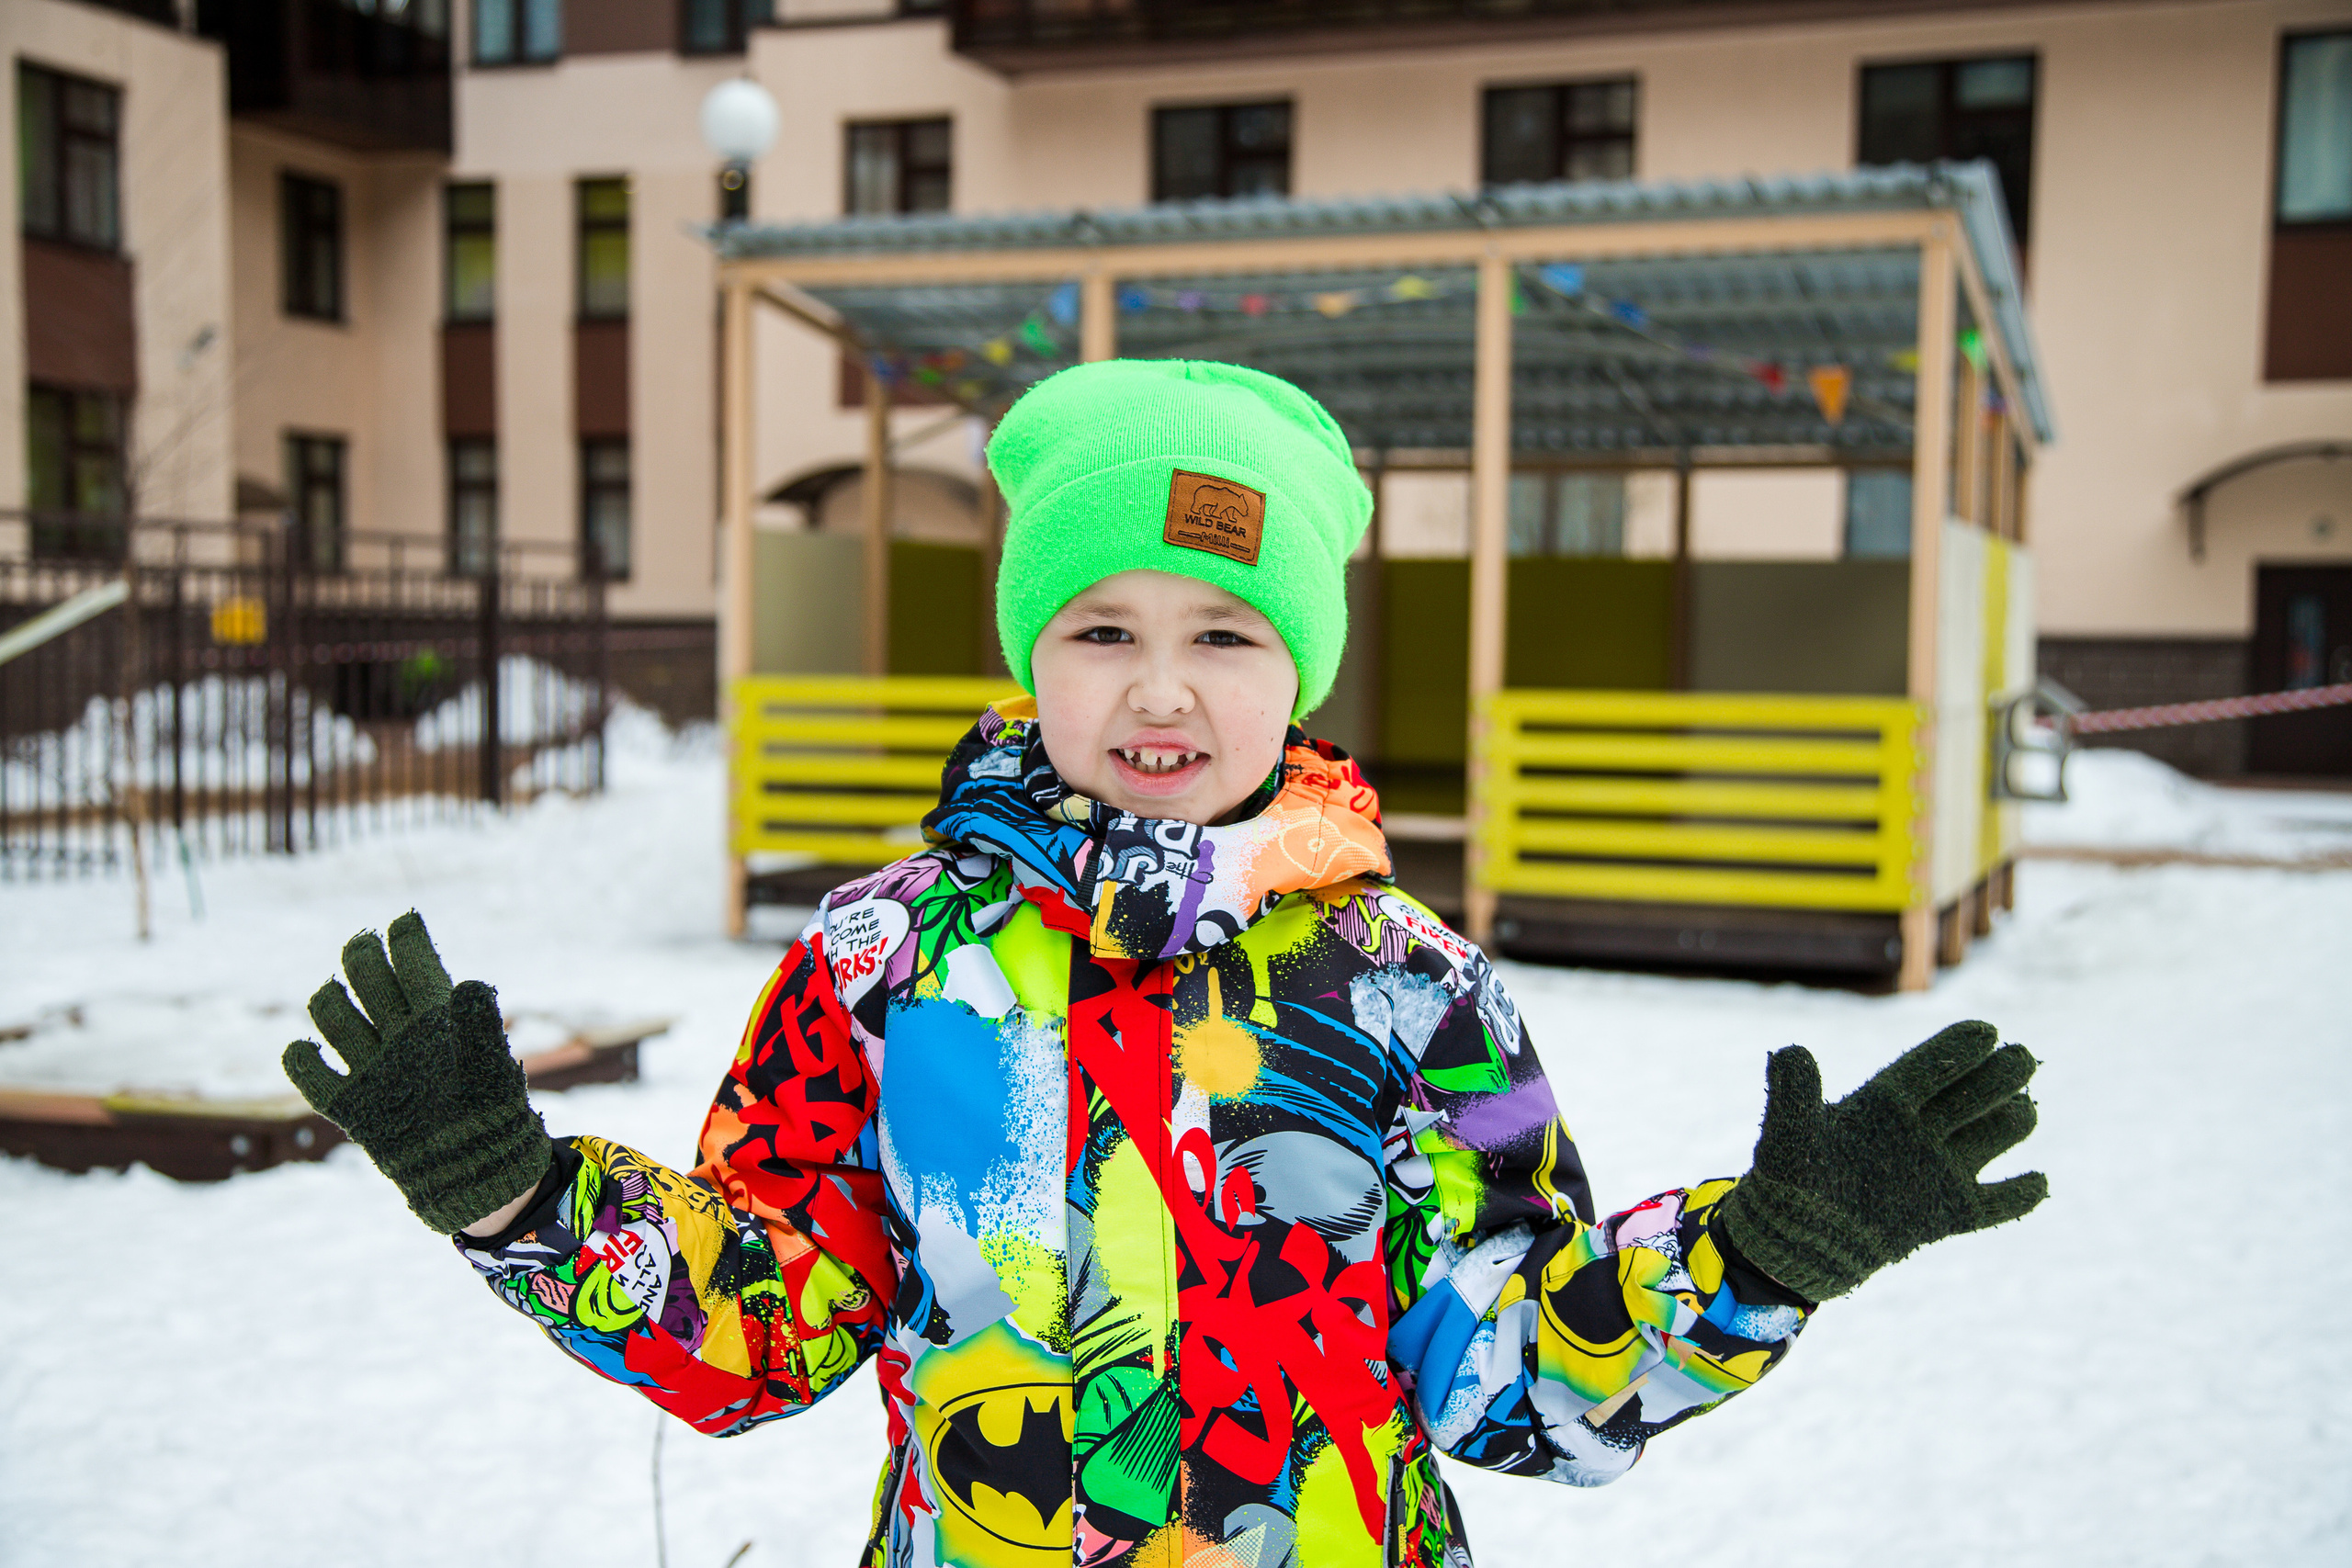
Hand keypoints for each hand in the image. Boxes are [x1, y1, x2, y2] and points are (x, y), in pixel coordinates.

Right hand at [282, 912, 551, 1234]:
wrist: (474, 1170)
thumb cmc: (490, 1110)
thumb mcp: (489, 1063)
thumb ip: (479, 1024)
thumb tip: (471, 984)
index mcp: (438, 1017)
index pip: (416, 966)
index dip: (407, 941)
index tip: (405, 921)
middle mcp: (402, 1034)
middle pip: (368, 979)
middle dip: (361, 958)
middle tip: (362, 945)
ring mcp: (374, 1066)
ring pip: (336, 1017)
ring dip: (330, 1001)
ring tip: (334, 993)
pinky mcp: (353, 1103)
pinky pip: (313, 1075)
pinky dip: (301, 1059)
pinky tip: (306, 1048)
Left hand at [1714, 1020, 2046, 1302]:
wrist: (1796, 1241)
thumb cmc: (1789, 1180)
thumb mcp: (1789, 1133)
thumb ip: (1792, 1093)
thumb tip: (1790, 1051)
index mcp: (1883, 1105)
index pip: (1927, 1070)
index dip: (1955, 1050)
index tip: (1986, 1030)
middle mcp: (1916, 1132)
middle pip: (1968, 1096)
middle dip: (1996, 1077)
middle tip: (2019, 1057)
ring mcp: (1935, 1171)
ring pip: (1987, 1138)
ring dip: (2009, 1123)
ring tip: (2022, 1110)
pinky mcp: (1945, 1214)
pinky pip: (1992, 1205)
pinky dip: (2017, 1196)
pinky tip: (2039, 1182)